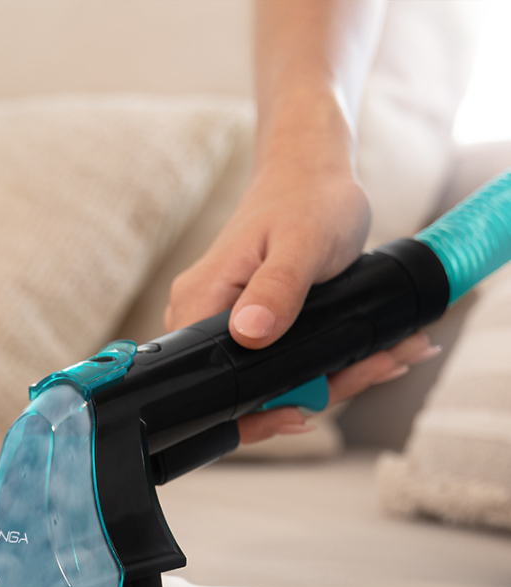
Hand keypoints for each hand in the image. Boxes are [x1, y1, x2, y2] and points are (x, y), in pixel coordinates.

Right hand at [164, 160, 439, 444]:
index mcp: (199, 303)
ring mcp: (225, 325)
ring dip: (333, 377)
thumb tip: (250, 334)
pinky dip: (328, 362)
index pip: (211, 384)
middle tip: (379, 366)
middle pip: (246, 390)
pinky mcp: (249, 326)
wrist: (309, 170)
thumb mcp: (300, 242)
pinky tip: (372, 354)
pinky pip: (283, 361)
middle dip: (313, 392)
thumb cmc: (306, 196)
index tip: (305, 411)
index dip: (254, 411)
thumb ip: (275, 290)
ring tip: (390, 356)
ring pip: (271, 379)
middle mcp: (201, 320)